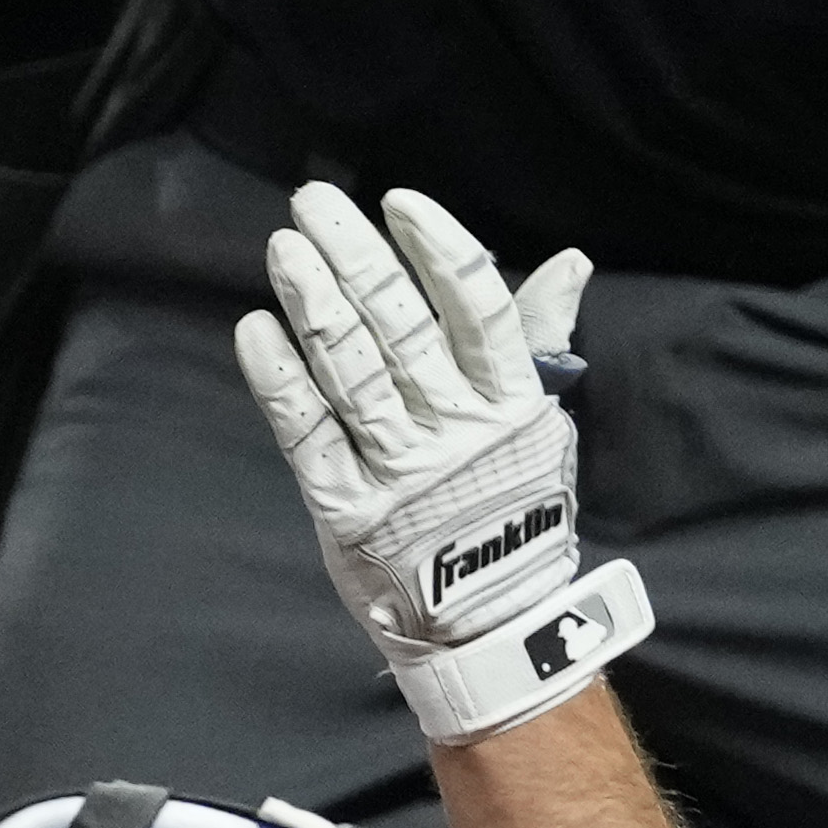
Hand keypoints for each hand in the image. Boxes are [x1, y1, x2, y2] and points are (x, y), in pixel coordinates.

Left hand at [232, 182, 654, 740]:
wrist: (486, 626)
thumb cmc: (509, 508)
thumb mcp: (537, 424)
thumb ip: (538, 338)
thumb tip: (570, 260)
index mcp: (509, 403)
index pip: (479, 310)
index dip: (439, 250)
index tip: (398, 202)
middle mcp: (455, 432)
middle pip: (403, 330)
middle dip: (355, 260)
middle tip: (311, 203)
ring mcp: (400, 472)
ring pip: (354, 374)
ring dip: (314, 306)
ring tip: (284, 249)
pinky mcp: (348, 509)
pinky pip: (310, 437)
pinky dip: (281, 383)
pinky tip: (257, 331)